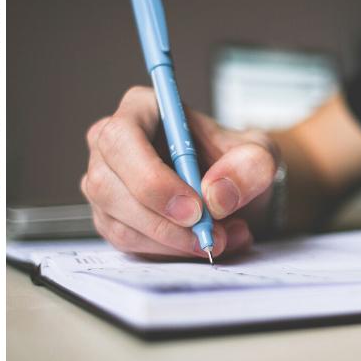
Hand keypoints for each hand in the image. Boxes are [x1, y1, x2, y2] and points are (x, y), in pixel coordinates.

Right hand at [81, 86, 278, 259]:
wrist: (228, 189)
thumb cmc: (233, 161)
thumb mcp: (259, 154)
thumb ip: (250, 166)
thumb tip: (216, 195)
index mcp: (139, 109)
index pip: (121, 139)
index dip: (150, 177)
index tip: (193, 208)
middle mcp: (109, 143)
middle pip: (107, 185)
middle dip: (161, 221)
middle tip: (209, 235)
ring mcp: (102, 182)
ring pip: (117, 221)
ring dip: (170, 242)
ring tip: (218, 238)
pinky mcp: (107, 216)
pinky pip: (125, 242)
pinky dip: (166, 251)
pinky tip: (198, 243)